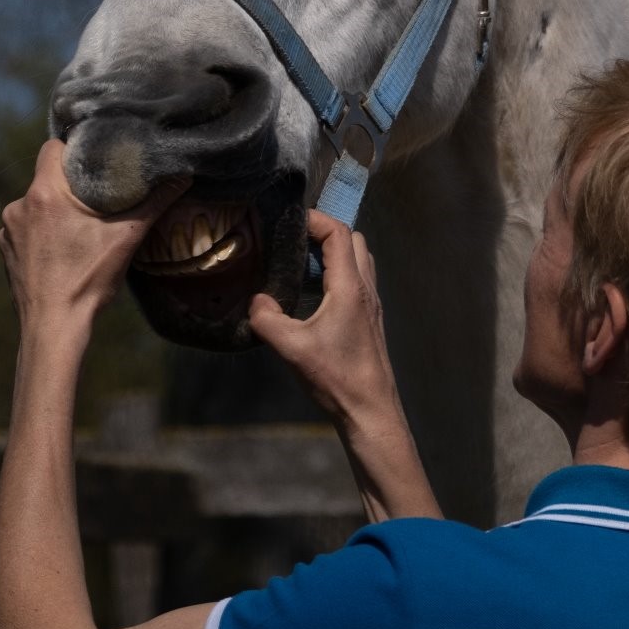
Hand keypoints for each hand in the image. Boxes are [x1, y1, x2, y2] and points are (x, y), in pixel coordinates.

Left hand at [0, 140, 186, 333]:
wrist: (53, 328)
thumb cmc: (87, 281)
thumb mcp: (126, 238)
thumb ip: (155, 203)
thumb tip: (183, 176)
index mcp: (45, 193)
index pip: (52, 147)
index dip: (73, 147)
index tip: (94, 157)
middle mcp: (19, 206)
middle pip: (47, 176)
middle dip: (70, 182)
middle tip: (97, 193)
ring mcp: (8, 230)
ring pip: (36, 202)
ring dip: (54, 208)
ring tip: (79, 224)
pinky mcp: (6, 250)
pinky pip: (25, 226)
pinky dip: (41, 230)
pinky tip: (61, 247)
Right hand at [249, 210, 398, 426]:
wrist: (370, 409)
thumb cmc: (335, 377)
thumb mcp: (292, 348)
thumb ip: (267, 319)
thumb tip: (256, 300)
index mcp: (349, 286)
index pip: (338, 232)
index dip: (315, 219)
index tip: (289, 221)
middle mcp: (365, 287)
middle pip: (353, 239)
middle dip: (325, 231)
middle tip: (294, 241)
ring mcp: (372, 302)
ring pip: (358, 259)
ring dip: (334, 252)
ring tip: (301, 264)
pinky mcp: (370, 317)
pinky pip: (357, 279)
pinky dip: (338, 272)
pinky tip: (314, 294)